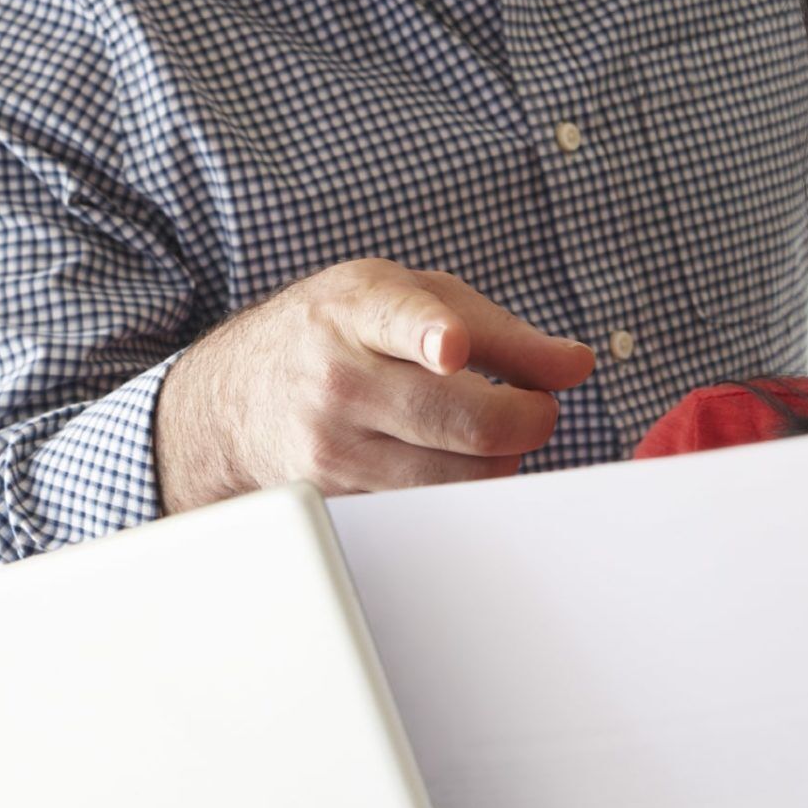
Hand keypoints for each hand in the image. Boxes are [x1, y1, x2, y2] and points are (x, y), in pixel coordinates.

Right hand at [153, 259, 595, 512]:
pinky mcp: (335, 500)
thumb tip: (575, 365)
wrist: (232, 397)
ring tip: (485, 428)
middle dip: (526, 417)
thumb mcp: (408, 299)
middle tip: (534, 407)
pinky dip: (458, 486)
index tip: (451, 346)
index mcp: (357, 309)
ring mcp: (332, 448)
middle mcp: (338, 379)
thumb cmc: (336, 332)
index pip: (397, 320)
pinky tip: (444, 458)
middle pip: (460, 418)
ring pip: (457, 477)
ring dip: (498, 458)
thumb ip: (500, 331)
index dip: (432, 334)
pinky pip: (429, 508)